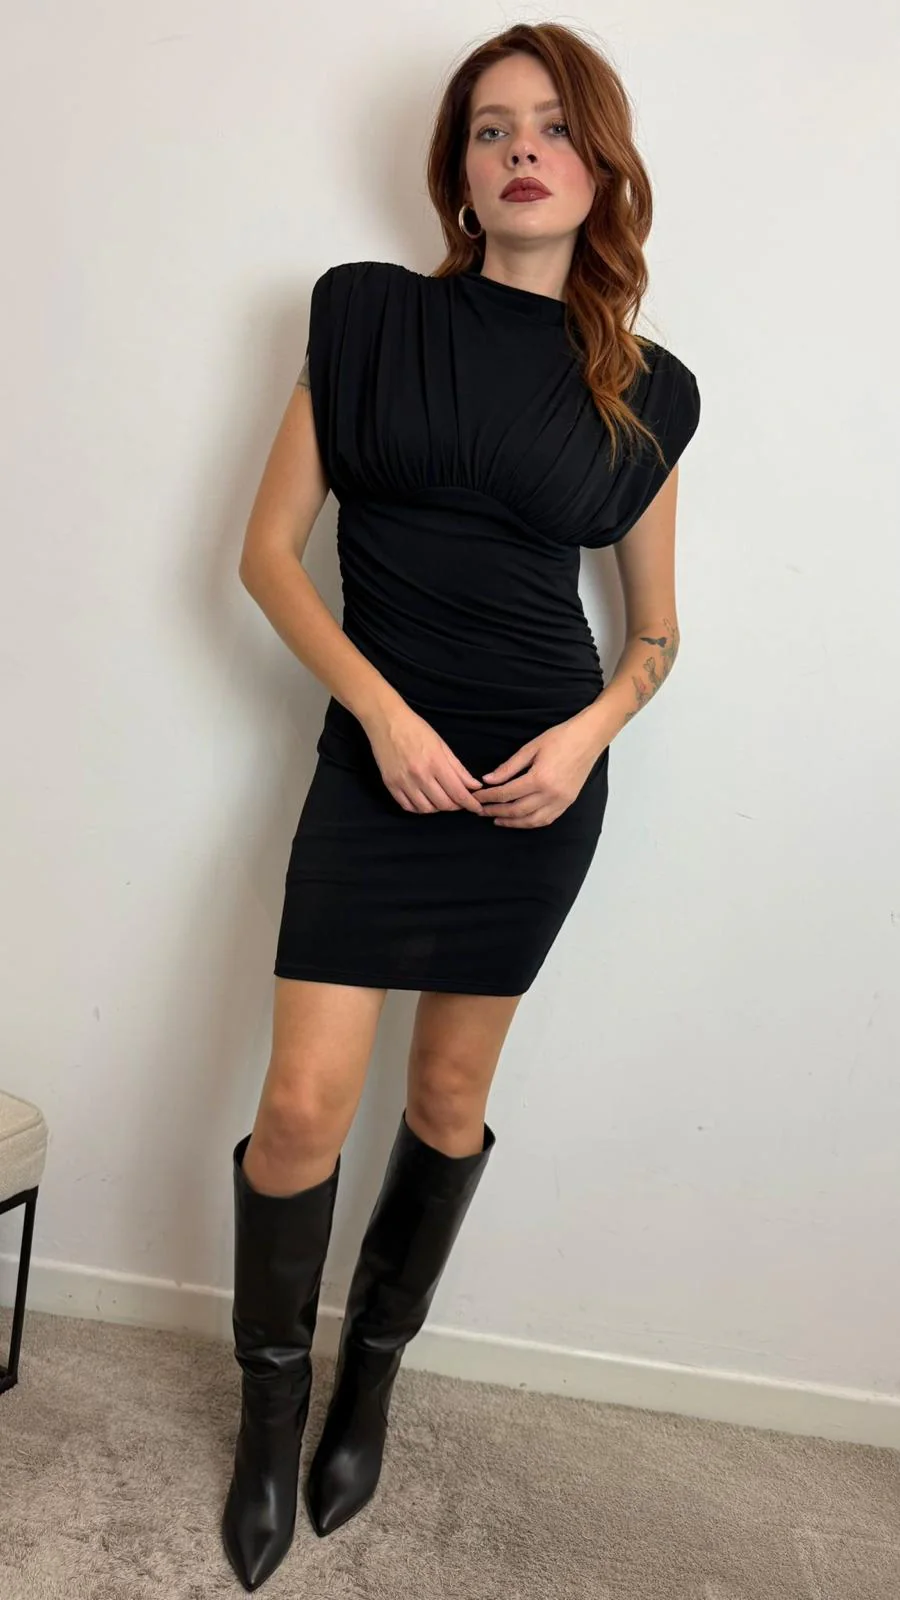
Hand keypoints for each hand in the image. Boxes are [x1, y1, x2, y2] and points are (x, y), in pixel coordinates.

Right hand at [365, 703, 486, 815]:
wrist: (386, 721)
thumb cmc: (416, 730)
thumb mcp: (442, 745)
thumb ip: (458, 768)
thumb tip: (474, 786)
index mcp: (435, 762)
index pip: (458, 792)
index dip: (470, 804)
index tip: (477, 808)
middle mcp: (419, 775)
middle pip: (443, 804)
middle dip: (455, 806)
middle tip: (459, 801)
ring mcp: (403, 782)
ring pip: (426, 809)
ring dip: (437, 808)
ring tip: (441, 800)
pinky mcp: (390, 785)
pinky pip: (408, 807)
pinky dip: (419, 808)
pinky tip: (425, 801)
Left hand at [471, 717, 607, 827]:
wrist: (589, 738)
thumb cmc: (561, 738)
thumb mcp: (530, 748)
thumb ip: (508, 767)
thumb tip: (488, 780)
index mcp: (539, 779)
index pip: (506, 793)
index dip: (488, 797)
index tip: (477, 797)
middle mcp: (551, 794)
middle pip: (516, 810)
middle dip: (495, 811)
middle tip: (480, 810)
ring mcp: (561, 801)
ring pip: (531, 820)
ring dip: (512, 822)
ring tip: (496, 819)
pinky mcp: (568, 802)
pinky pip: (546, 819)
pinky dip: (530, 822)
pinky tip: (520, 820)